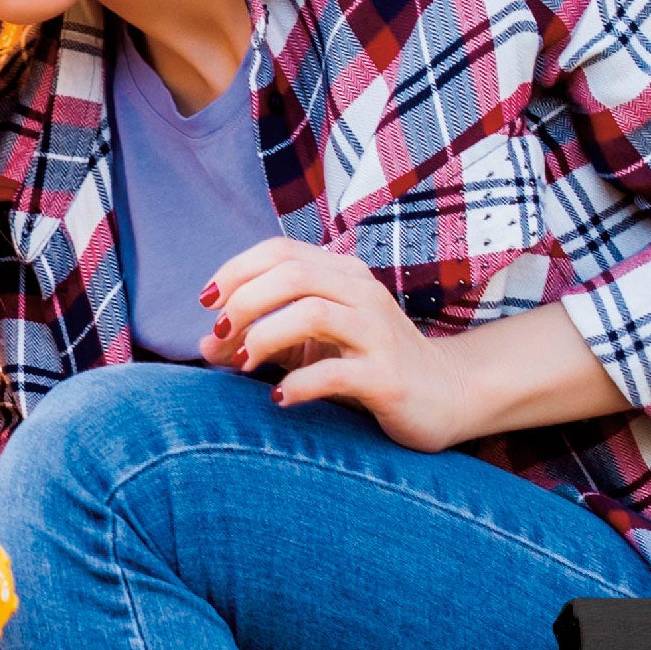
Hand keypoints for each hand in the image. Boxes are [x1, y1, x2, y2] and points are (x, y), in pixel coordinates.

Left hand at [199, 240, 631, 447]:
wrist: (447, 397)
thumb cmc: (370, 365)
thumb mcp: (313, 346)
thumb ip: (261, 338)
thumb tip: (203, 345)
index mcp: (343, 275)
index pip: (279, 251)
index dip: (235, 271)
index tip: (207, 304)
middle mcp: (362, 293)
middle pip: (289, 274)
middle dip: (242, 304)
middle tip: (220, 338)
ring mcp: (377, 333)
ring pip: (310, 312)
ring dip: (264, 338)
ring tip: (243, 364)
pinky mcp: (387, 377)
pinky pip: (334, 372)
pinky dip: (296, 385)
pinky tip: (278, 398)